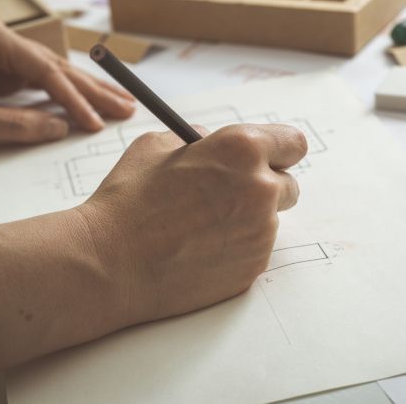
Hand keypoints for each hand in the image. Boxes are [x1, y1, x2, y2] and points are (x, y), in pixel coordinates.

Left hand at [0, 17, 134, 145]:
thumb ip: (19, 126)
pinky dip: (69, 96)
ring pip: (57, 73)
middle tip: (128, 106)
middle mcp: (3, 40)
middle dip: (95, 90)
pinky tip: (92, 104)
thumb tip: (62, 129)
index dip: (75, 99)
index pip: (46, 71)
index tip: (96, 122)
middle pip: (59, 67)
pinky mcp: (6, 68)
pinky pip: (45, 83)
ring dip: (88, 92)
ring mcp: (6, 53)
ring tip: (120, 104)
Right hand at [78, 123, 307, 325]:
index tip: (266, 158)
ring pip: (269, 221)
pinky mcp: (254, 266)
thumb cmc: (129, 199)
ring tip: (201, 227)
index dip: (278, 151)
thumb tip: (211, 142)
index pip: (294, 143)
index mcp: (242, 149)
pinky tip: (199, 249)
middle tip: (229, 195)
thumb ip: (197, 138)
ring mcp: (262, 232)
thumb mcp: (156, 144)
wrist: (112, 261)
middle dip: (264, 188)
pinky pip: (255, 250)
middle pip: (288, 185)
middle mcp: (262, 188)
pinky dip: (236, 248)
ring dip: (247, 220)